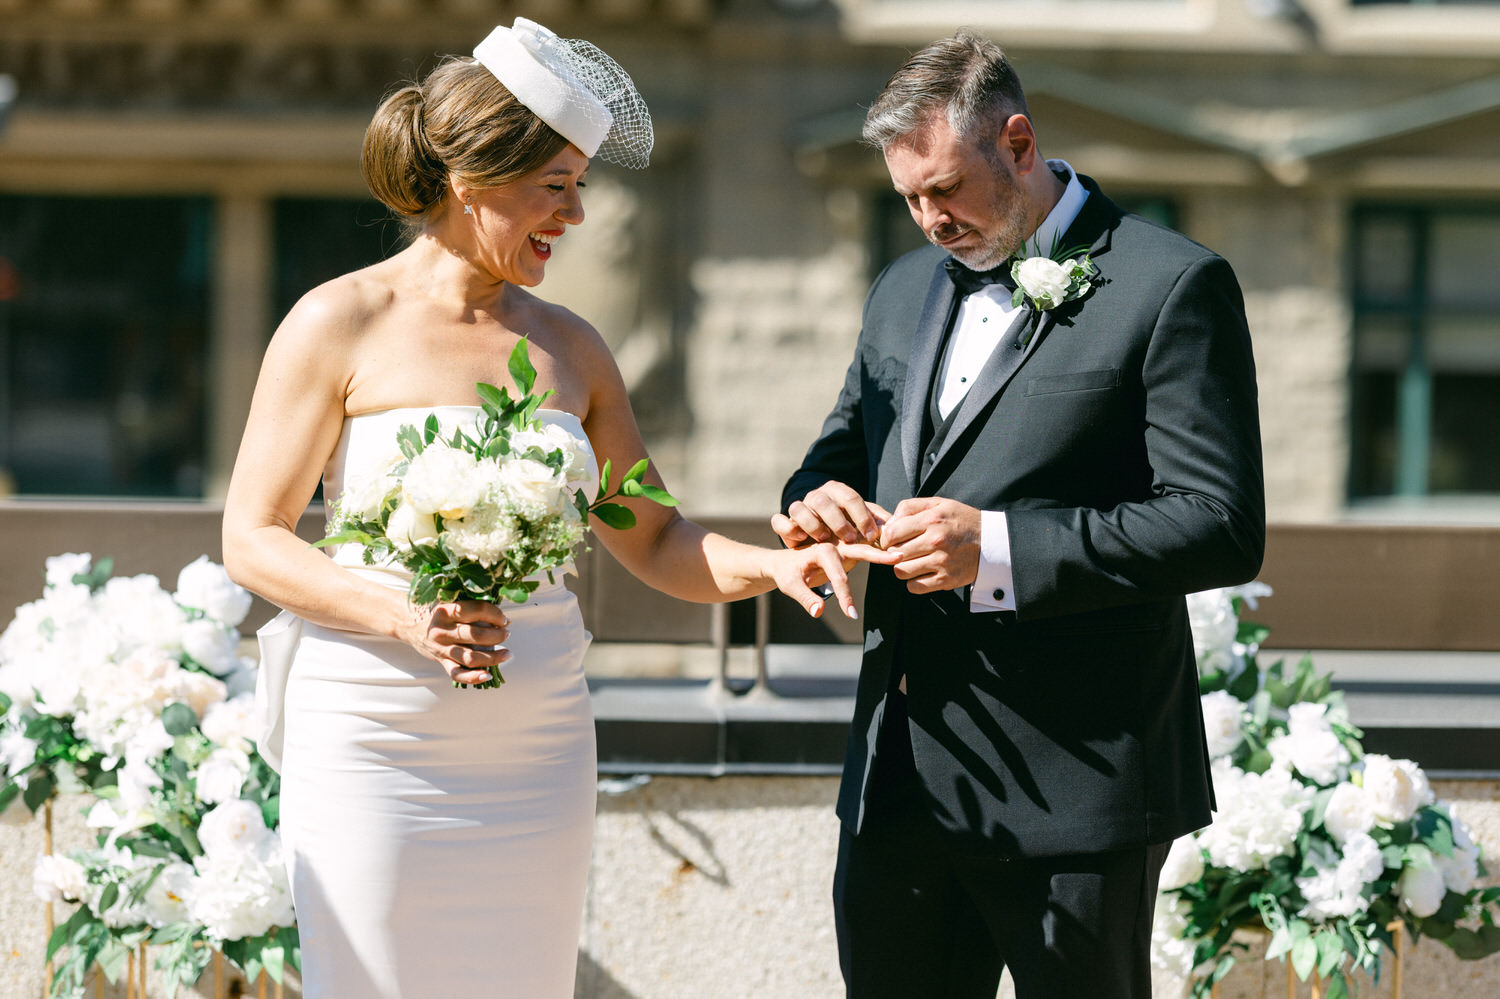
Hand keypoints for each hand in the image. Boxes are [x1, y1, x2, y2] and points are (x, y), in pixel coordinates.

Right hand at [401, 600, 511, 684]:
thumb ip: (474, 609)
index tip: (504, 619)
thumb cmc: (439, 614)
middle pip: (475, 635)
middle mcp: (442, 630)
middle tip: (506, 634)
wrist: (412, 626)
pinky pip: (458, 673)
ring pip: (470, 657)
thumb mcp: (452, 604)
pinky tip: (488, 675)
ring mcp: (441, 648)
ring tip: (507, 654)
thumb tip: (504, 620)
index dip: (495, 614)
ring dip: (492, 657)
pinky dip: (474, 677)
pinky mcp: (442, 662)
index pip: (477, 610)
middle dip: (496, 635)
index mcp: (446, 610)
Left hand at [766, 541, 900, 618]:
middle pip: (860, 551)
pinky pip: (867, 547)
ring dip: (884, 549)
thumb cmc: (788, 574)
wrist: (786, 562)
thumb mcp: (791, 586)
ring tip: (904, 552)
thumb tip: (819, 612)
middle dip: (878, 556)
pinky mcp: (849, 547)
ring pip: (867, 545)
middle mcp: (834, 543)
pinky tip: (897, 553)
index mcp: (820, 551)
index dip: (845, 596)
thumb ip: (806, 598)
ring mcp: (843, 544)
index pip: (838, 576)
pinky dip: (881, 549)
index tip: (852, 614)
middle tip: (898, 559)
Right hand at [773, 481, 889, 548]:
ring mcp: (799, 509)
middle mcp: (817, 497)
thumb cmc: (846, 533)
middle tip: (850, 539)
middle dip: (838, 520)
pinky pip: (779, 522)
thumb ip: (877, 523)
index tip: (873, 535)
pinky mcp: (784, 524)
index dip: (862, 516)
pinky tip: (800, 539)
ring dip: (812, 524)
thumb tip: (896, 526)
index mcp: (838, 493)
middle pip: (823, 501)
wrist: (818, 544)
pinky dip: (787, 528)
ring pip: (798, 507)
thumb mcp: (863, 527)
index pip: (851, 497)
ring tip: (824, 540)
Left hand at [879, 497, 981, 593]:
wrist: (992, 542)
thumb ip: (911, 507)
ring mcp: (941, 562)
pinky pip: (915, 586)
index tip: (891, 541)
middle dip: (894, 553)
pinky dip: (914, 582)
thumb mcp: (939, 504)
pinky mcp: (946, 580)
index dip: (886, 538)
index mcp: (932, 520)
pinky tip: (921, 573)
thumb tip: (889, 523)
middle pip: (895, 553)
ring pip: (901, 571)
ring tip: (912, 562)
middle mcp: (936, 541)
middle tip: (903, 551)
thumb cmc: (961, 521)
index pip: (892, 533)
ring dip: (903, 568)